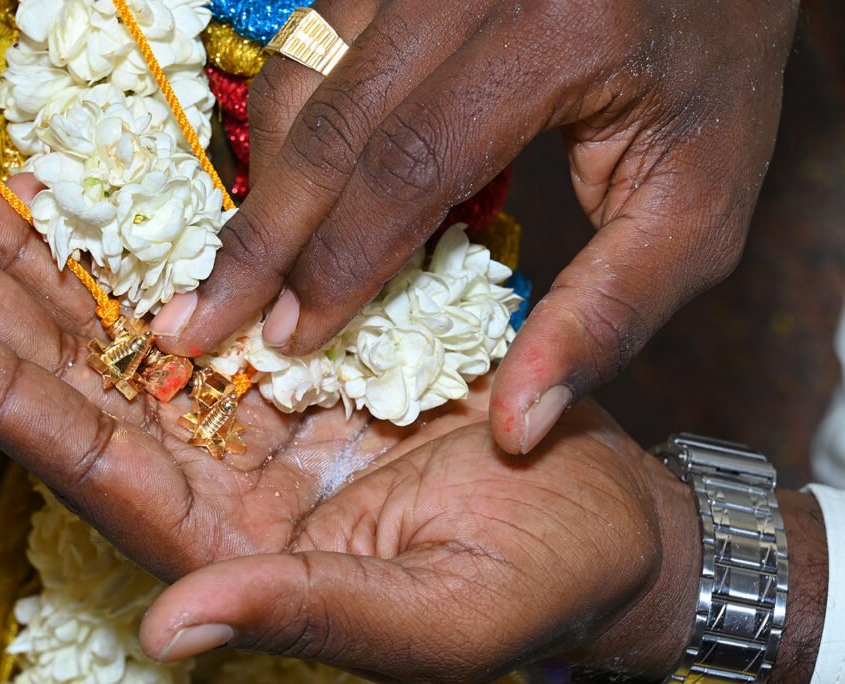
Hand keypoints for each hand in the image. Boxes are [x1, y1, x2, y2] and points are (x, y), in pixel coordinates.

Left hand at [0, 161, 697, 679]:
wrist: (597, 521)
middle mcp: (221, 489)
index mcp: (242, 556)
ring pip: (119, 342)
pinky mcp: (286, 369)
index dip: (12, 405)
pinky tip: (62, 212)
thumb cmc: (543, 580)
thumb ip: (311, 616)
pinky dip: (123, 260)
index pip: (102, 478)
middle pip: (83, 397)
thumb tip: (175, 627)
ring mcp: (248, 423)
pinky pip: (187, 307)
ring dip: (31, 271)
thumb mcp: (437, 618)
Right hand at [150, 0, 798, 454]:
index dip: (336, 261)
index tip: (288, 337)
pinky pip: (316, 33)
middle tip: (203, 316)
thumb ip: (610, 315)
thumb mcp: (696, 212)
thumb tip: (517, 426)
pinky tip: (281, 185)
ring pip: (304, 66)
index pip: (408, 162)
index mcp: (560, 33)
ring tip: (235, 264)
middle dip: (262, 231)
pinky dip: (288, 119)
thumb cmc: (709, 85)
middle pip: (330, 116)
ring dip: (263, 175)